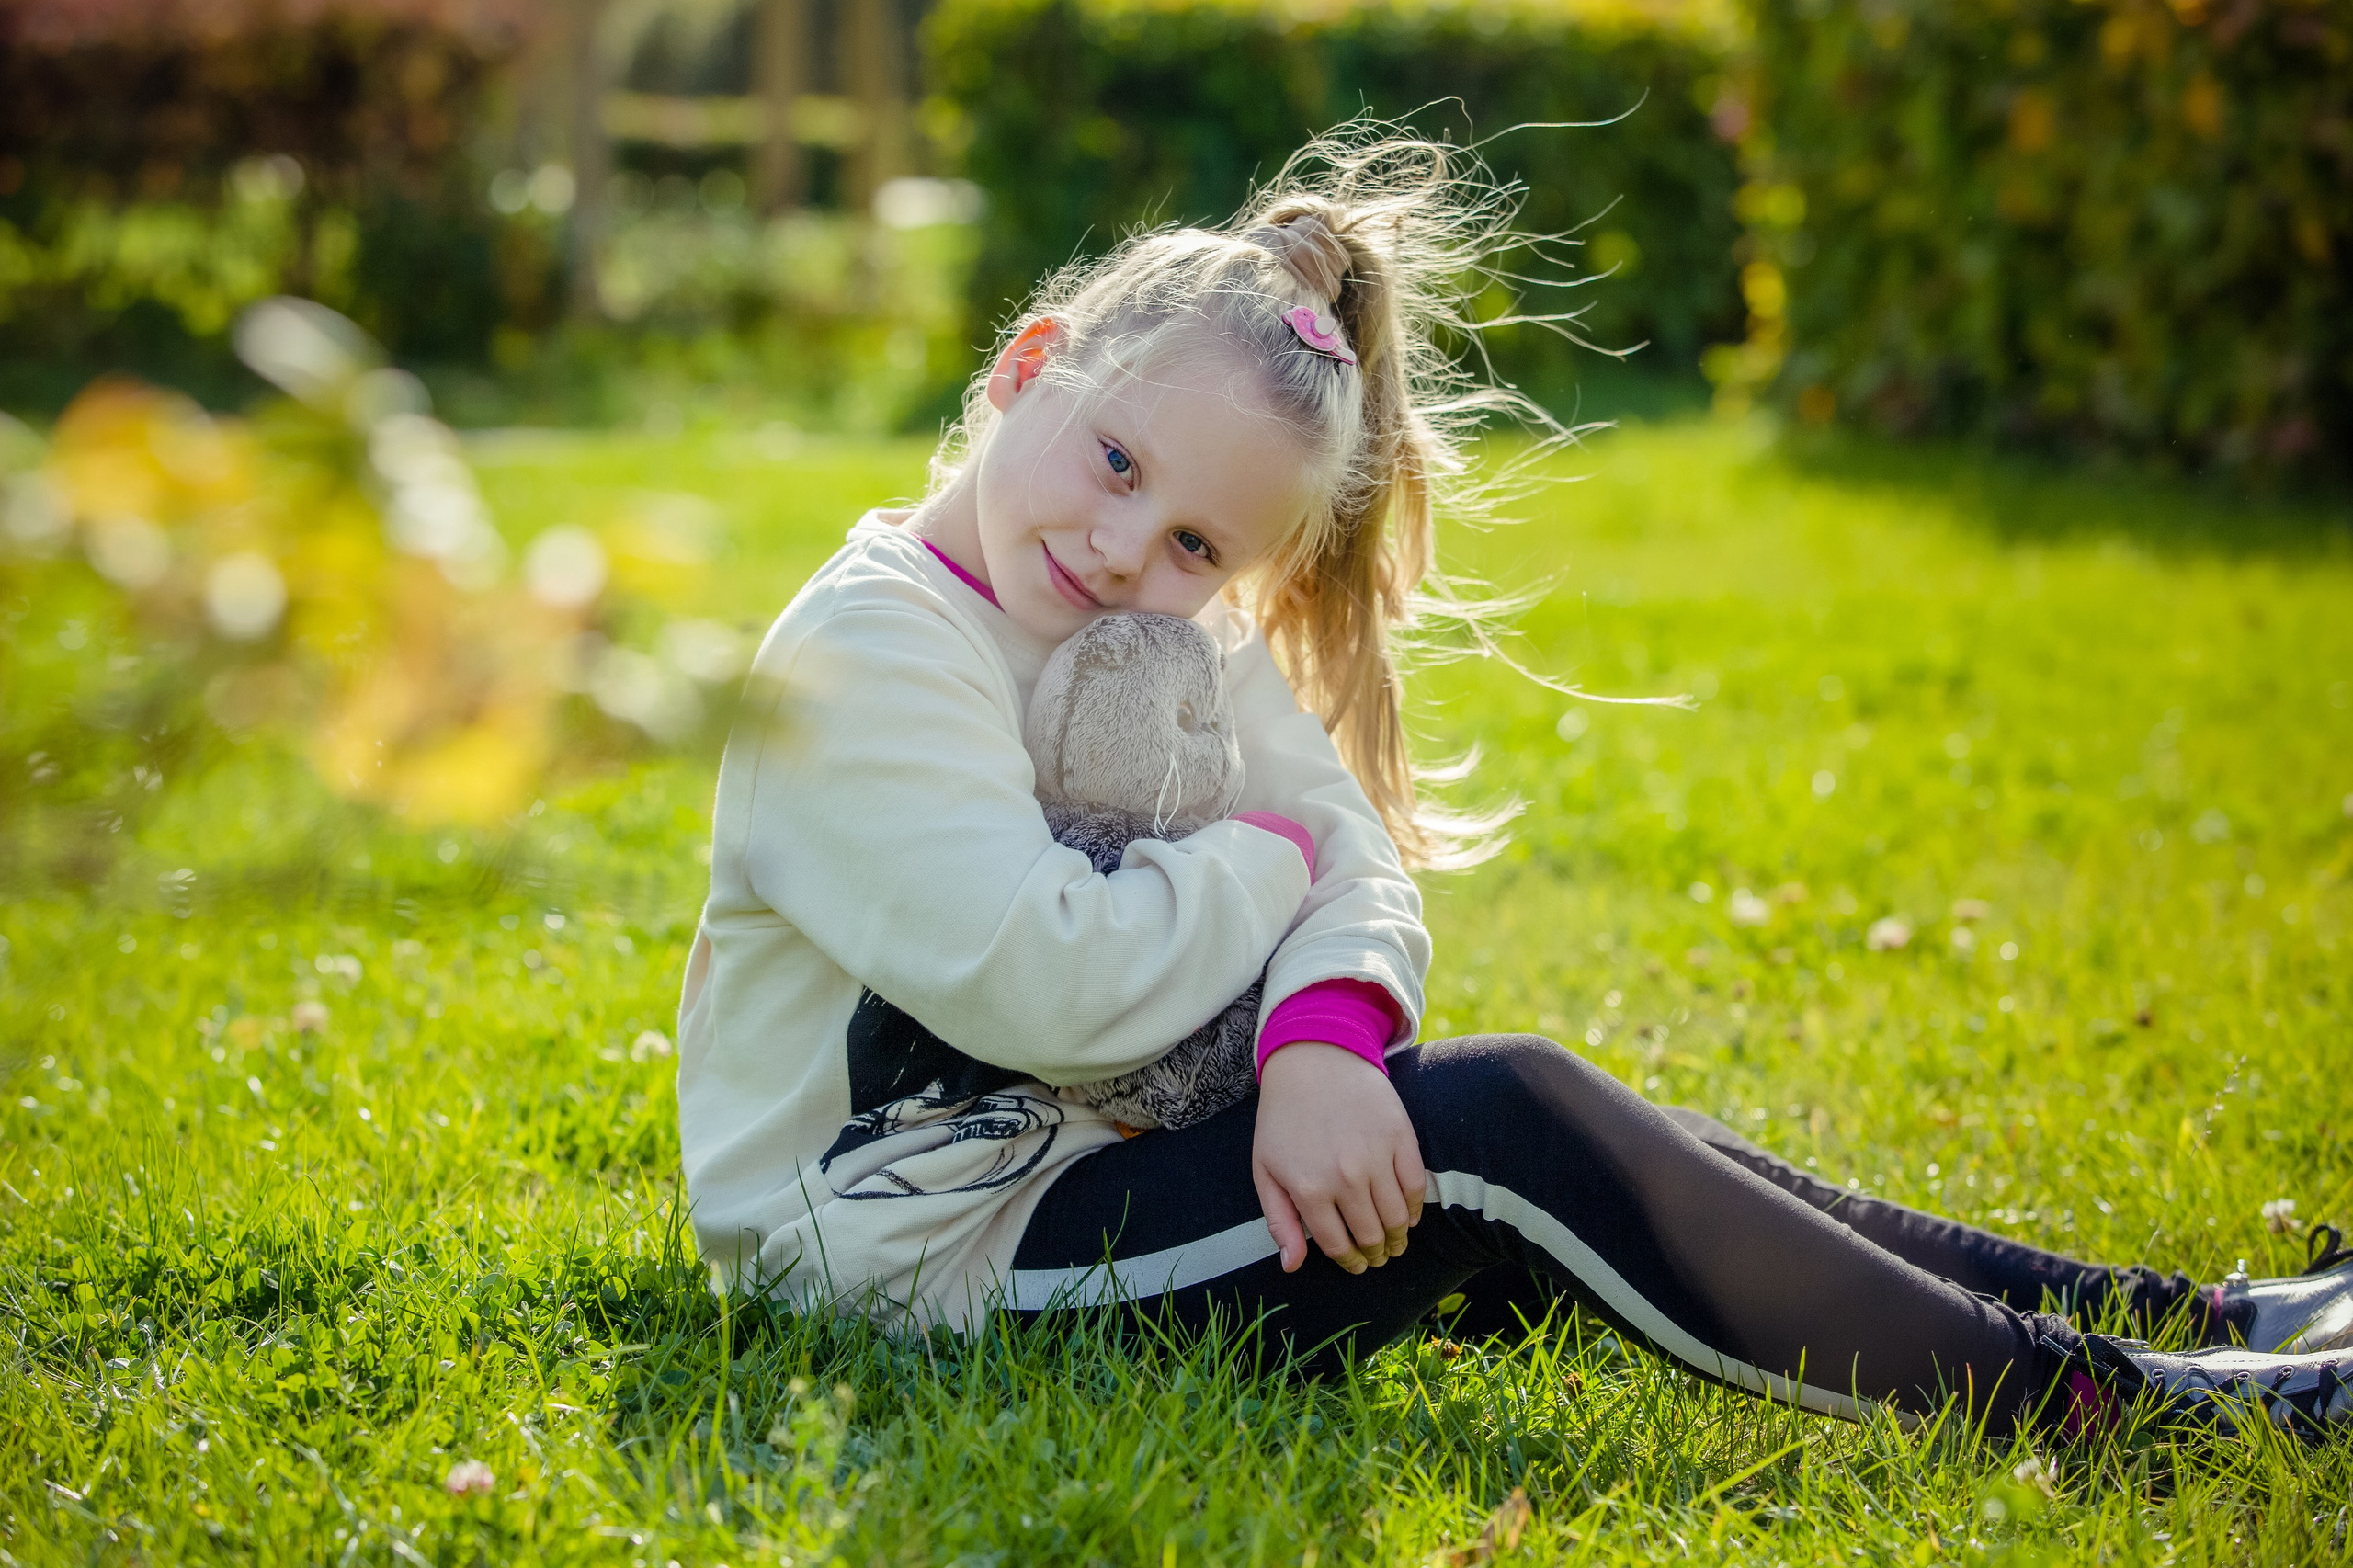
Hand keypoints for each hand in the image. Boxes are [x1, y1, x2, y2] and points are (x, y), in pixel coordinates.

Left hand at [1251, 1042, 1425, 1273]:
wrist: (1313, 1061)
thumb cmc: (1283, 1118)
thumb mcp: (1266, 1170)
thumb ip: (1279, 1221)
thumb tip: (1291, 1266)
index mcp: (1309, 1189)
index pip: (1337, 1245)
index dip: (1349, 1262)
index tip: (1356, 1265)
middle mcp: (1345, 1177)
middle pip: (1371, 1236)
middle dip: (1375, 1255)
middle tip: (1377, 1258)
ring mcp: (1376, 1156)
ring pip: (1396, 1219)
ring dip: (1398, 1239)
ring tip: (1395, 1244)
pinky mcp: (1400, 1137)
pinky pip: (1416, 1187)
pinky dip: (1414, 1210)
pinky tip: (1407, 1218)